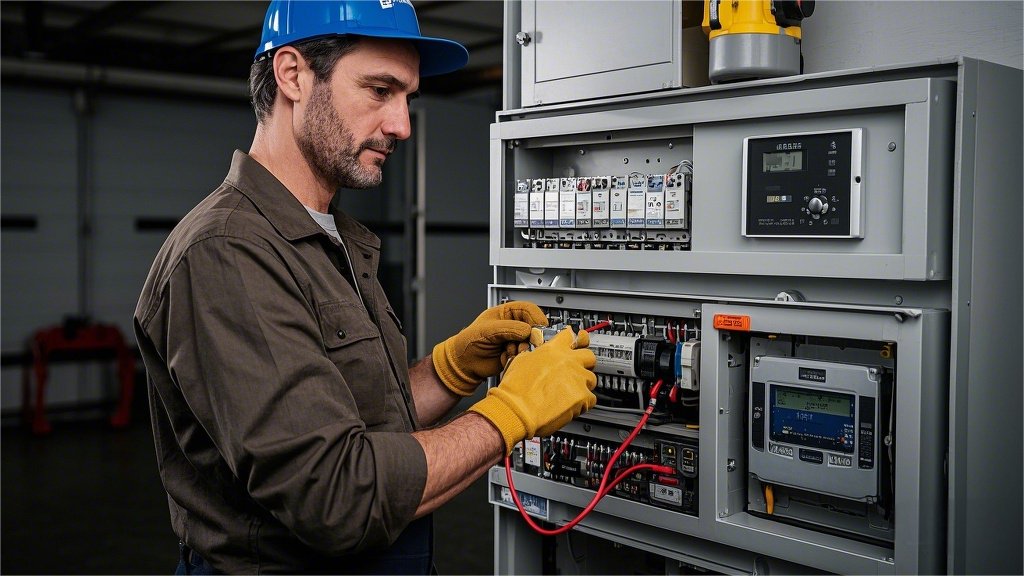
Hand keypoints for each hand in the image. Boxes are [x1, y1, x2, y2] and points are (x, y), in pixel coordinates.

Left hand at [432, 301, 547, 395]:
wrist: (463, 363)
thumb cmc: (468, 342)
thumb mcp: (487, 330)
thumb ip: (508, 328)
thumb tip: (528, 330)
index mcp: (507, 313)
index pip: (529, 310)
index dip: (536, 318)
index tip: (538, 329)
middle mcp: (514, 325)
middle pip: (534, 327)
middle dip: (530, 338)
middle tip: (523, 344)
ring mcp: (515, 340)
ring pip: (531, 343)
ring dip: (521, 349)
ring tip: (507, 351)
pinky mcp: (515, 354)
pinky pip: (525, 356)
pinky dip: (517, 358)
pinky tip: (505, 357)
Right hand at [469, 327, 596, 453]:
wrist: (516, 410)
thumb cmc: (515, 389)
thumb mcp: (520, 361)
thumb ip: (535, 355)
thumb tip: (537, 356)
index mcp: (552, 350)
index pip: (570, 336)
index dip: (574, 340)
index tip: (577, 342)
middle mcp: (568, 361)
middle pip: (589, 356)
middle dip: (585, 364)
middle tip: (576, 373)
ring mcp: (577, 378)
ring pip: (591, 379)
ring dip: (583, 386)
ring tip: (569, 394)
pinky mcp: (582, 396)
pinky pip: (591, 399)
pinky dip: (583, 404)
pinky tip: (570, 406)